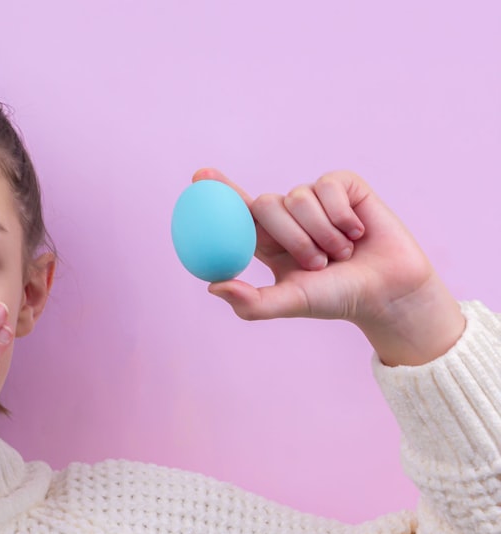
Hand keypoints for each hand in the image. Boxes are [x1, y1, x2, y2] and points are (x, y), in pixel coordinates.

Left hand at [195, 168, 464, 365]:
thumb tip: (213, 286)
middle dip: (292, 238)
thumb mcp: (291, 302)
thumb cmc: (337, 298)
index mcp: (267, 240)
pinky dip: (342, 216)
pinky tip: (358, 231)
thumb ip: (252, 302)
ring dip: (322, 233)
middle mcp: (287, 216)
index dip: (218, 189)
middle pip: (265, 204)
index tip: (199, 177)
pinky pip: (328, 187)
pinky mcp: (344, 186)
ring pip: (298, 198)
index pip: (236, 209)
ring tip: (341, 253)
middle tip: (318, 263)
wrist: (387, 291)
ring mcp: (315, 199)